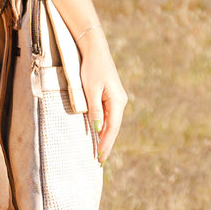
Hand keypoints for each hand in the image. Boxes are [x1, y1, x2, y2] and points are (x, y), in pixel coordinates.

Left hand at [79, 31, 127, 163]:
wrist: (94, 49)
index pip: (112, 128)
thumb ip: (95, 110)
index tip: (100, 157)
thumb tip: (99, 129)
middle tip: (100, 160)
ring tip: (100, 151)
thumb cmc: (91, 68)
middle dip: (107, 144)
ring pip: (112, 122)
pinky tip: (100, 133)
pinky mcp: (111, 95)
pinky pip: (108, 115)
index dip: (106, 144)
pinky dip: (104, 126)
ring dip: (106, 136)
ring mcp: (116, 98)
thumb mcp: (90, 90)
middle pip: (114, 127)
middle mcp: (120, 101)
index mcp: (117, 101)